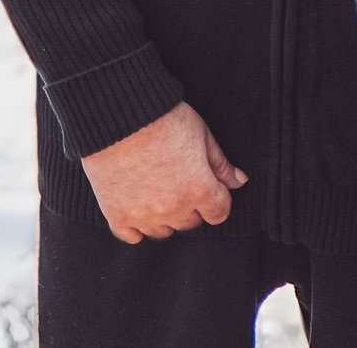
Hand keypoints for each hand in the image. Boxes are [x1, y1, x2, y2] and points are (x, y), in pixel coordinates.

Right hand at [80, 101, 246, 243]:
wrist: (120, 119)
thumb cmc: (166, 121)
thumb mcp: (203, 135)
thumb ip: (221, 164)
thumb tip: (239, 181)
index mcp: (199, 189)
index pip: (219, 213)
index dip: (218, 199)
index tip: (210, 188)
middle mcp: (174, 209)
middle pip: (191, 223)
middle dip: (193, 207)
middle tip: (182, 184)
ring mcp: (144, 215)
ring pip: (163, 232)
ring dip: (166, 218)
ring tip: (159, 193)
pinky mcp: (117, 216)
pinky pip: (132, 236)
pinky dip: (137, 227)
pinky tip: (139, 208)